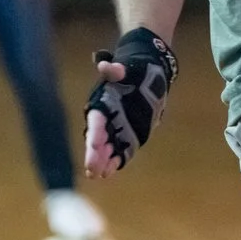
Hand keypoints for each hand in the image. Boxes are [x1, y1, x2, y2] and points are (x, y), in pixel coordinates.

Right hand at [83, 27, 174, 176]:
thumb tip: (105, 65)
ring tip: (98, 175)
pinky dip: (115, 162)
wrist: (148, 78)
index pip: (96, 121)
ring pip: (107, 150)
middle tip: (92, 168)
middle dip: (95, 154)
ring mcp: (117, 131)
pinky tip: (109, 173)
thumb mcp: (126, 69)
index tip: (94, 144)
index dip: (94, 132)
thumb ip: (116, 70)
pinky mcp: (128, 138)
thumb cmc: (133, 72)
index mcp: (102, 105)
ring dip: (102, 162)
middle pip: (98, 140)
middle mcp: (107, 121)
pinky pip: (120, 152)